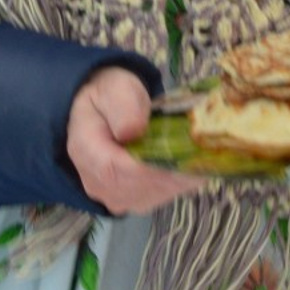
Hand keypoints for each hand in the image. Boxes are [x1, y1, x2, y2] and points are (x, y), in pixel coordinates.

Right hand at [66, 66, 205, 214]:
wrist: (101, 111)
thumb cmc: (110, 97)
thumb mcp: (115, 89)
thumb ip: (123, 106)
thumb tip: (133, 131)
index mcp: (86, 151)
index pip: (116, 170)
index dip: (151, 167)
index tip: (184, 154)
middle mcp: (96, 182)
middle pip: (139, 188)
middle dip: (173, 173)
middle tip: (204, 154)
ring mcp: (114, 196)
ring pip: (152, 196)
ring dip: (179, 179)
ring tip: (201, 156)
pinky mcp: (131, 199)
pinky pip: (158, 197)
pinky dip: (178, 183)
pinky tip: (192, 164)